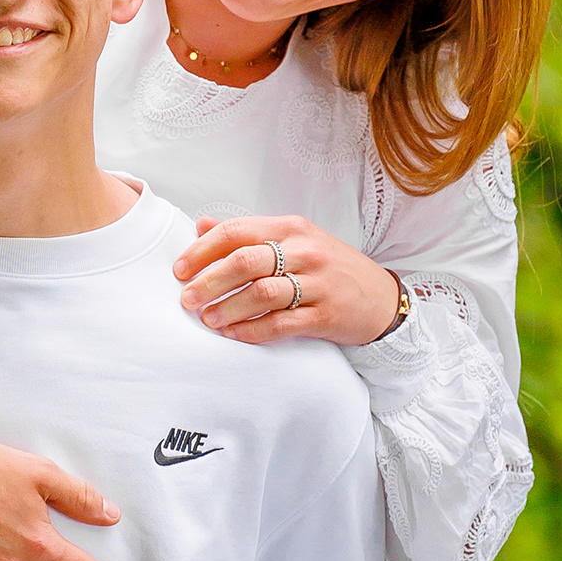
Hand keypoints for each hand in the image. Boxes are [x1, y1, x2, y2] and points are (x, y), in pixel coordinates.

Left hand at [175, 214, 401, 347]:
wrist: (381, 299)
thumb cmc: (330, 269)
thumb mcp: (294, 241)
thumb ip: (248, 234)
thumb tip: (202, 225)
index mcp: (291, 227)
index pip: (237, 232)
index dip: (202, 251)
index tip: (180, 270)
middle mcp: (305, 251)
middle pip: (245, 261)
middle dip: (209, 281)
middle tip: (187, 299)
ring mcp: (318, 283)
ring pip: (261, 293)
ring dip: (228, 308)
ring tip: (207, 319)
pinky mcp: (325, 315)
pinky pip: (281, 324)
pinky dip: (252, 331)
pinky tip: (233, 335)